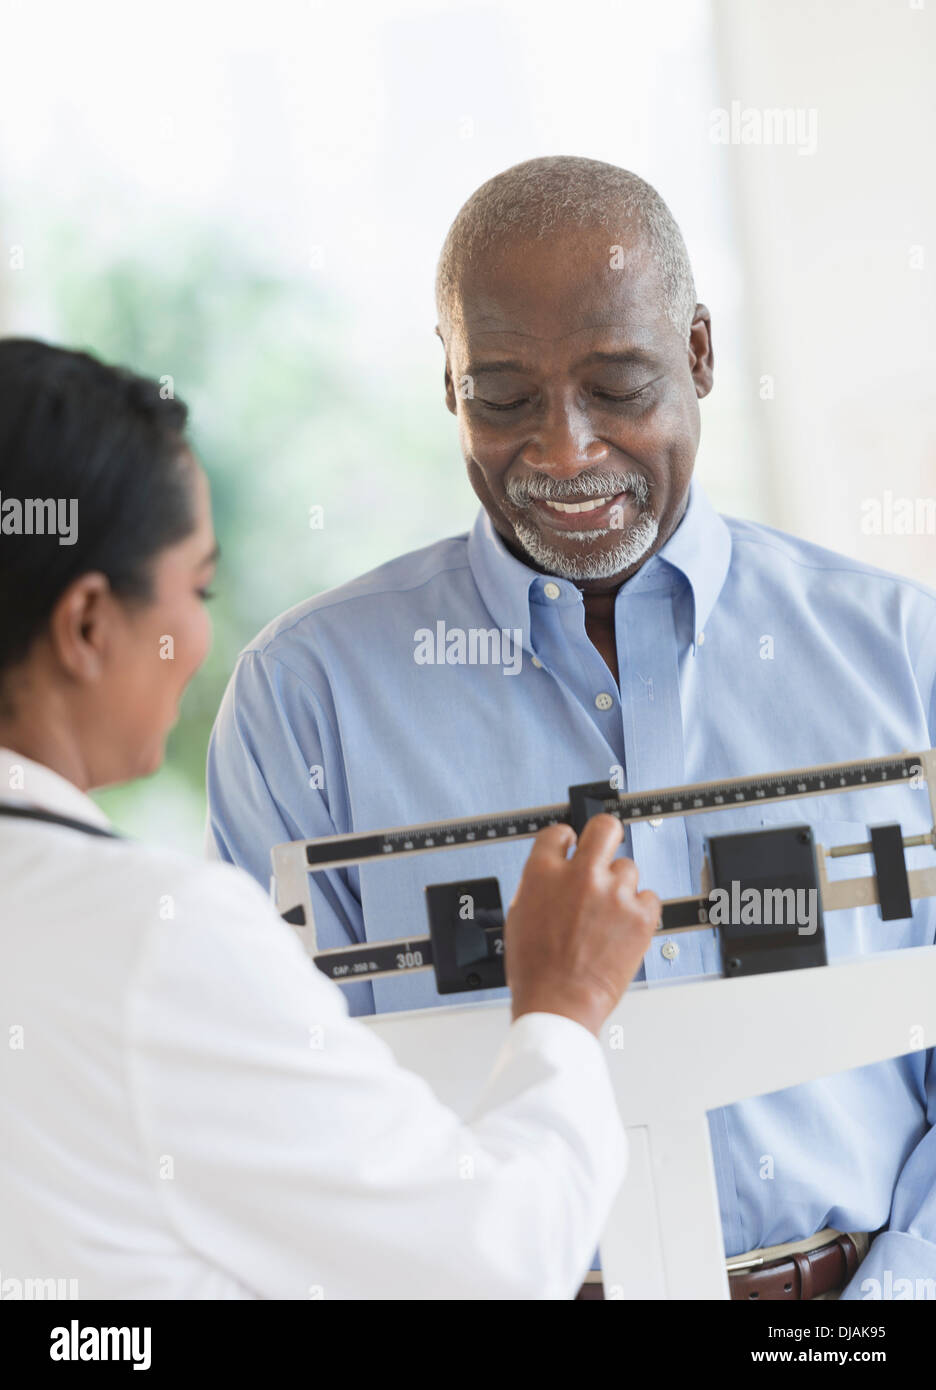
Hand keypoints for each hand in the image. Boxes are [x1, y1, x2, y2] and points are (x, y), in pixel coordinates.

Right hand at [506, 814, 660, 1035]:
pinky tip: (624, 925)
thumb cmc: (536, 969)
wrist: (559, 1002)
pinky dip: (639, 909)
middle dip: (605, 834)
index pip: (559, 833)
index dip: (567, 840)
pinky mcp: (639, 915)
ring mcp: (613, 893)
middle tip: (605, 846)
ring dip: (620, 886)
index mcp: (543, 872)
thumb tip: (554, 868)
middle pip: (604, 828)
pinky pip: (649, 897)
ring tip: (608, 913)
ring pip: (628, 868)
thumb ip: (540, 883)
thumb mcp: (519, 915)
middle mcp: (580, 875)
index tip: (572, 847)